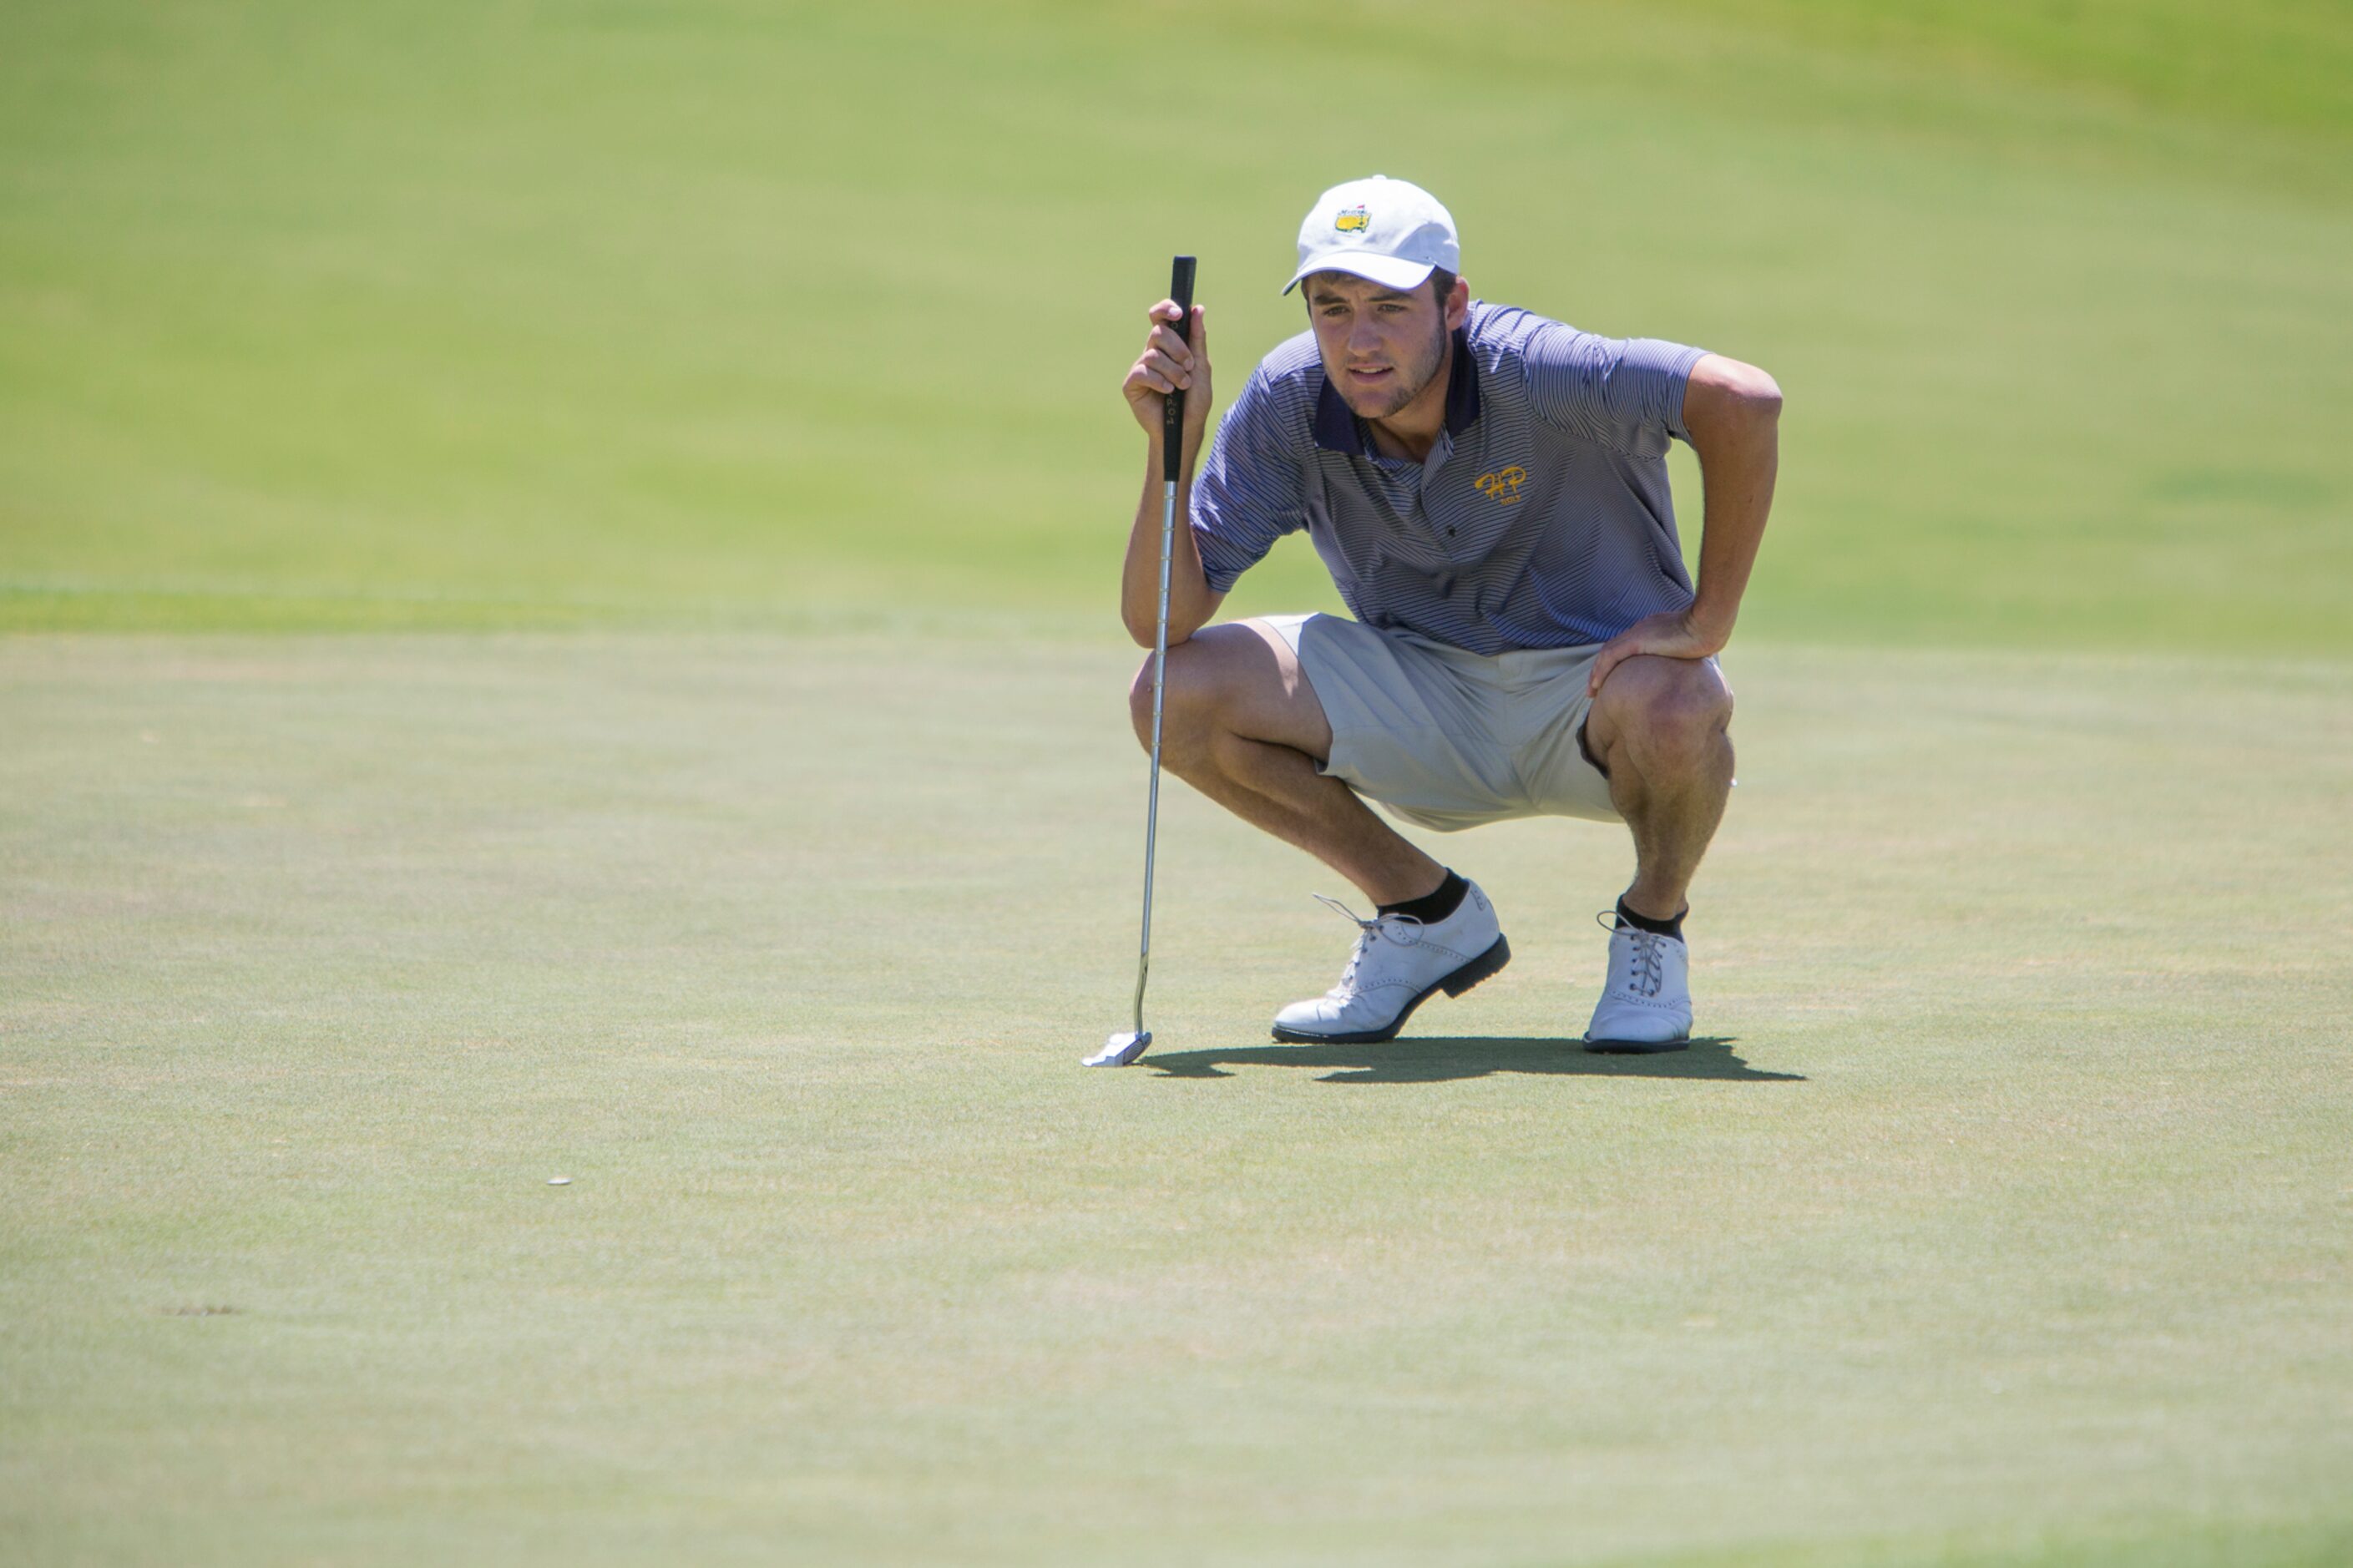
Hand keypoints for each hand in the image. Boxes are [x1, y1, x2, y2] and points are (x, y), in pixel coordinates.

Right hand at [1122, 299, 1211, 461]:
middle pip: (1158, 332)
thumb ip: (1197, 339)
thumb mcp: (1201, 366)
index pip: (1160, 318)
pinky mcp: (1131, 384)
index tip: (1178, 313)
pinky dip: (1159, 381)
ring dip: (1173, 371)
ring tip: (1182, 386)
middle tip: (1189, 366)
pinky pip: (1143, 372)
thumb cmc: (1195, 400)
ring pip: (1153, 354)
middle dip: (1178, 348)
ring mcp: (1140, 368)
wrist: (1186, 428)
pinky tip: (1168, 392)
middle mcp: (1152, 353)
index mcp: (1168, 346)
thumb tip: (1198, 309)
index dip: (1165, 309)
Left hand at [1588, 608, 1726, 695]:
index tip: (1612, 679)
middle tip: (1594, 688)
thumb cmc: (1710, 634)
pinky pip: (1612, 656)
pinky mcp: (1638, 640)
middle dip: (1601, 668)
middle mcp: (1642, 629)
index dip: (1616, 663)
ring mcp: (1639, 633)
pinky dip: (1601, 670)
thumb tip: (1692, 667)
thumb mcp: (1695, 645)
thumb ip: (1686, 654)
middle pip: (1613, 649)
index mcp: (1654, 629)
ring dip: (1596, 672)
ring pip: (1608, 653)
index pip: (1629, 646)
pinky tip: (1595, 684)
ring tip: (1591, 691)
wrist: (1710, 623)